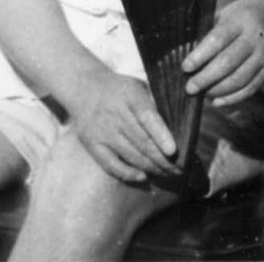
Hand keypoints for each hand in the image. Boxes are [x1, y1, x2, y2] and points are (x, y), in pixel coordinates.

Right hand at [67, 67, 179, 183]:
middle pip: (142, 142)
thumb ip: (154, 103)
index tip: (173, 151)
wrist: (83, 89)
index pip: (148, 118)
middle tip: (180, 169)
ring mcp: (102, 132)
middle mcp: (115, 115)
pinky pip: (110, 164)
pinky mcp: (92, 145)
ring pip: (131, 155)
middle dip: (163, 159)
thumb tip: (176, 127)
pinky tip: (143, 177)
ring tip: (168, 174)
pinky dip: (127, 173)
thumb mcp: (138, 87)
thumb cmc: (120, 90)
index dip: (161, 135)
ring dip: (152, 168)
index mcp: (130, 96)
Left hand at [181, 0, 263, 104]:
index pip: (218, 39)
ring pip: (239, 79)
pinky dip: (232, 98)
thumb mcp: (225, 15)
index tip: (185, 67)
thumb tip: (189, 61)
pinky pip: (251, 88)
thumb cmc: (243, 16)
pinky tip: (217, 101)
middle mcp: (255, 38)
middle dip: (206, 78)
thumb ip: (209, 34)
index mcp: (240, 20)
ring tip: (202, 93)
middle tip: (189, 88)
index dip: (200, 56)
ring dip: (218, 90)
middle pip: (228, 62)